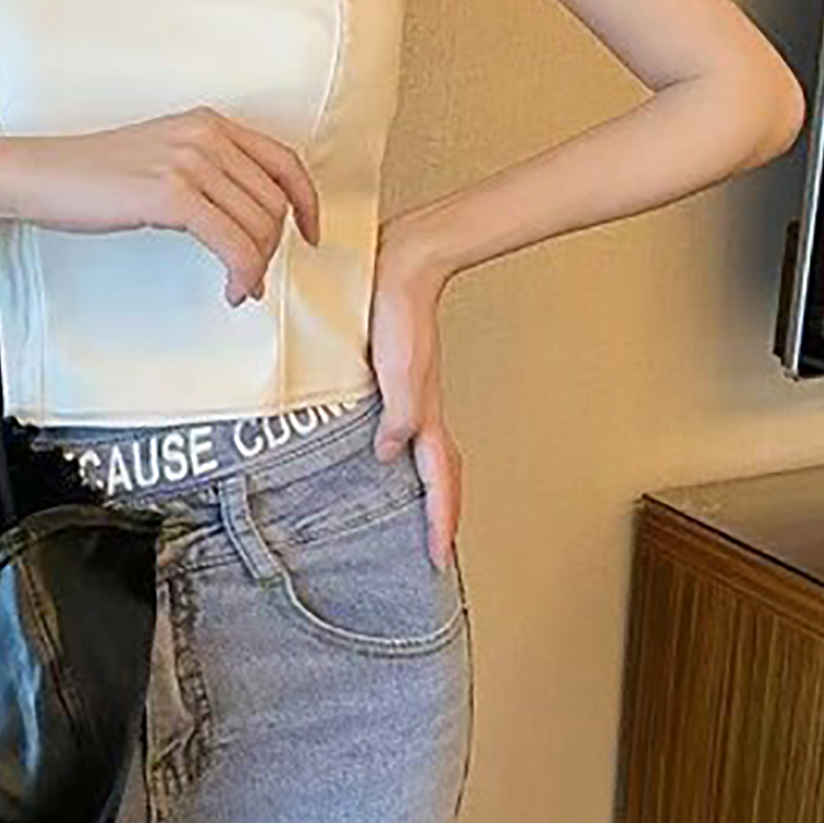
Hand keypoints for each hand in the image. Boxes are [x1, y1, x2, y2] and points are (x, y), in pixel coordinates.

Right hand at [0, 108, 320, 306]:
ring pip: (258, 225)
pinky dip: (242, 272)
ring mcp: (190, 162)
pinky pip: (232, 242)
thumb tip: (245, 221)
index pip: (284, 161)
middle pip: (274, 201)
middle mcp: (206, 135)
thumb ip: (207, 174)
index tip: (311, 234)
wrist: (39, 175)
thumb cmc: (92, 175)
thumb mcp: (162, 159)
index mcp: (209, 123)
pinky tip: (232, 289)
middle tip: (251, 276)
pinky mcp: (172, 194)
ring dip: (256, 266)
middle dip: (272, 247)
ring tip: (238, 287)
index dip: (307, 202)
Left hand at [368, 219, 461, 571]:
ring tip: (417, 513)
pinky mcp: (392, 378)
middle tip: (434, 548)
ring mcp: (409, 395)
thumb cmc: (401, 308)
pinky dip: (401, 450)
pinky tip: (382, 451)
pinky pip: (403, 427)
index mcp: (425, 413)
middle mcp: (420, 409)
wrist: (400, 264)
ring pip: (425, 453)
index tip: (438, 557)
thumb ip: (397, 414)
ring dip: (426, 487)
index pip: (439, 480)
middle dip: (441, 514)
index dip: (440, 521)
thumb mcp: (397, 368)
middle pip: (441, 474)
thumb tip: (388, 452)